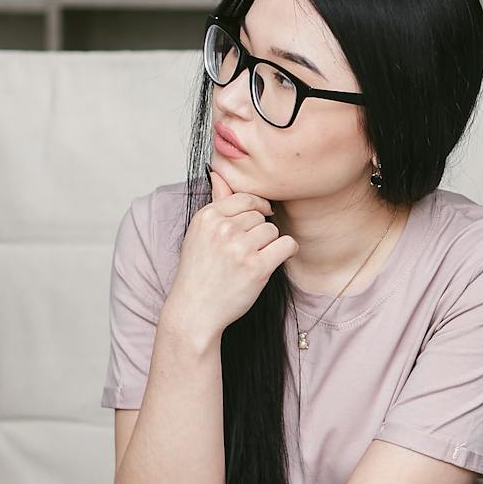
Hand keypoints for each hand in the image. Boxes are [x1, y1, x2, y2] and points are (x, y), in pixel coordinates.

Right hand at [164, 171, 297, 338]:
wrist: (195, 311)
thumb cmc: (199, 273)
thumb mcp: (199, 234)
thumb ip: (215, 204)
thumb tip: (218, 172)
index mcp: (207, 217)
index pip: (245, 198)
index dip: (257, 208)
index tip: (261, 217)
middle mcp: (222, 229)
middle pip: (260, 216)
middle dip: (259, 232)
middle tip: (244, 252)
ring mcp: (240, 248)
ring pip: (273, 231)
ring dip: (269, 245)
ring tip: (252, 261)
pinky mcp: (257, 267)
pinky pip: (287, 245)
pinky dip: (287, 252)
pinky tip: (276, 260)